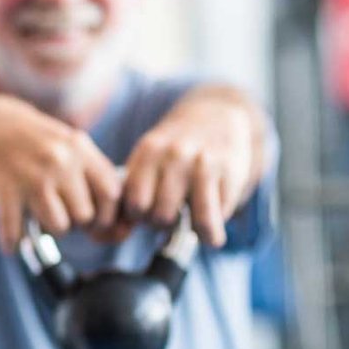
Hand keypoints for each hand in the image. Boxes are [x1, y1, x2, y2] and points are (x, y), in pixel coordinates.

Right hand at [0, 94, 122, 249]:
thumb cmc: (35, 143)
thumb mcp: (69, 146)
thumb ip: (93, 178)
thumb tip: (120, 231)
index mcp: (80, 149)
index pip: (111, 194)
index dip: (106, 215)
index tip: (92, 220)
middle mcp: (59, 161)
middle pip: (85, 216)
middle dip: (74, 224)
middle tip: (59, 215)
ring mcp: (31, 175)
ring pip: (59, 226)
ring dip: (48, 230)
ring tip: (37, 220)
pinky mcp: (4, 189)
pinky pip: (16, 231)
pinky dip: (12, 243)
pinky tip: (10, 244)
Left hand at [121, 96, 257, 246]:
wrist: (216, 115)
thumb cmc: (174, 150)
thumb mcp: (149, 157)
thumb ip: (133, 189)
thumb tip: (117, 233)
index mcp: (149, 151)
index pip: (134, 202)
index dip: (138, 217)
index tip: (143, 213)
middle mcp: (176, 155)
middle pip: (161, 215)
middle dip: (162, 224)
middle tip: (167, 216)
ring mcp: (206, 164)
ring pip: (197, 220)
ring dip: (193, 230)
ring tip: (191, 226)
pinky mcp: (232, 173)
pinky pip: (219, 215)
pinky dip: (214, 227)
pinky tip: (211, 221)